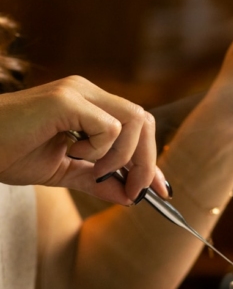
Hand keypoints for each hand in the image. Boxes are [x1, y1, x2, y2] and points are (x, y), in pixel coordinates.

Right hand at [0, 76, 167, 203]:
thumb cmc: (8, 152)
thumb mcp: (63, 172)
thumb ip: (97, 180)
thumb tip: (130, 197)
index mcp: (89, 104)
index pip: (138, 126)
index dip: (153, 160)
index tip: (161, 190)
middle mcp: (88, 92)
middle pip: (144, 121)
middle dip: (147, 161)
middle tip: (135, 191)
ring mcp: (78, 91)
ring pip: (134, 121)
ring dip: (122, 156)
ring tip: (92, 168)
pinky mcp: (66, 100)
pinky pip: (109, 127)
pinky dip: (100, 150)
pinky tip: (70, 151)